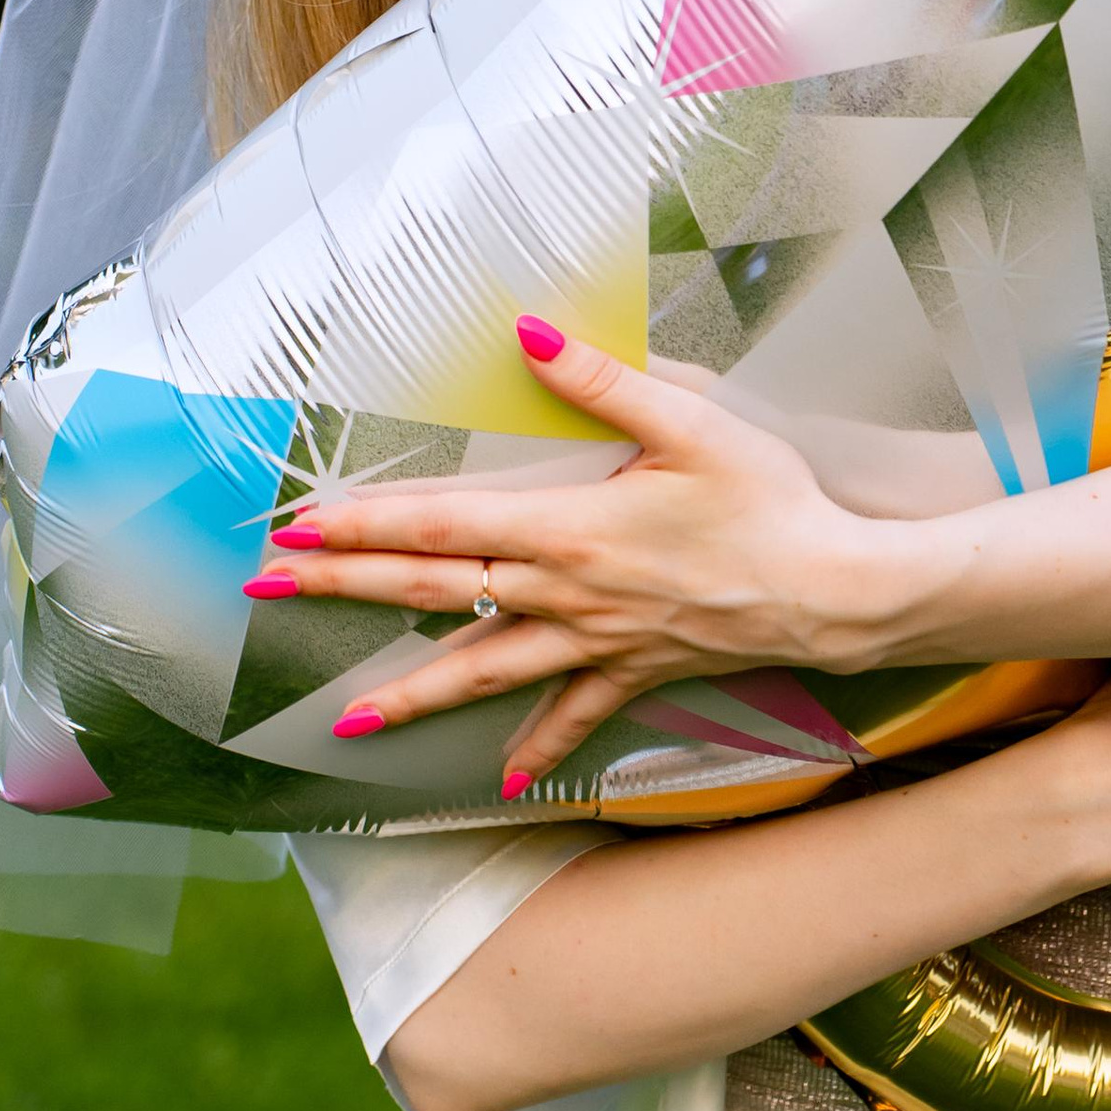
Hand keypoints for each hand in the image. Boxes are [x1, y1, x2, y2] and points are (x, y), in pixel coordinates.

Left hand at [244, 319, 892, 787]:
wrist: (838, 590)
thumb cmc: (772, 501)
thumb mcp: (694, 420)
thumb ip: (605, 377)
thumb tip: (529, 331)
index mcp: (571, 528)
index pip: (445, 525)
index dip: (368, 524)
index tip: (301, 523)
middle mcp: (568, 593)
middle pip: (437, 595)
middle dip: (346, 590)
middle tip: (272, 588)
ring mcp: (598, 642)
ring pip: (484, 672)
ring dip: (409, 694)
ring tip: (344, 718)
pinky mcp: (638, 671)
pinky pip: (574, 717)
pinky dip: (537, 748)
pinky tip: (505, 780)